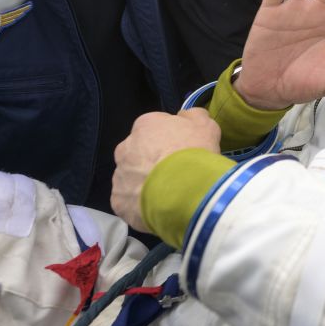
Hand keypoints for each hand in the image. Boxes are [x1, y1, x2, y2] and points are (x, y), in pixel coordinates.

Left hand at [110, 108, 220, 230]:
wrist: (184, 191)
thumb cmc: (194, 154)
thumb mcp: (206, 126)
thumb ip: (194, 116)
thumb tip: (184, 116)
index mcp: (145, 125)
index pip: (155, 130)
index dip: (169, 142)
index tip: (182, 153)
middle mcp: (125, 147)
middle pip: (139, 154)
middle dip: (153, 162)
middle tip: (174, 175)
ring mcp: (119, 175)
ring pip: (132, 178)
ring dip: (145, 184)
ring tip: (167, 195)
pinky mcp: (118, 201)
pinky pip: (129, 201)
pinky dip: (140, 206)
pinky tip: (157, 209)